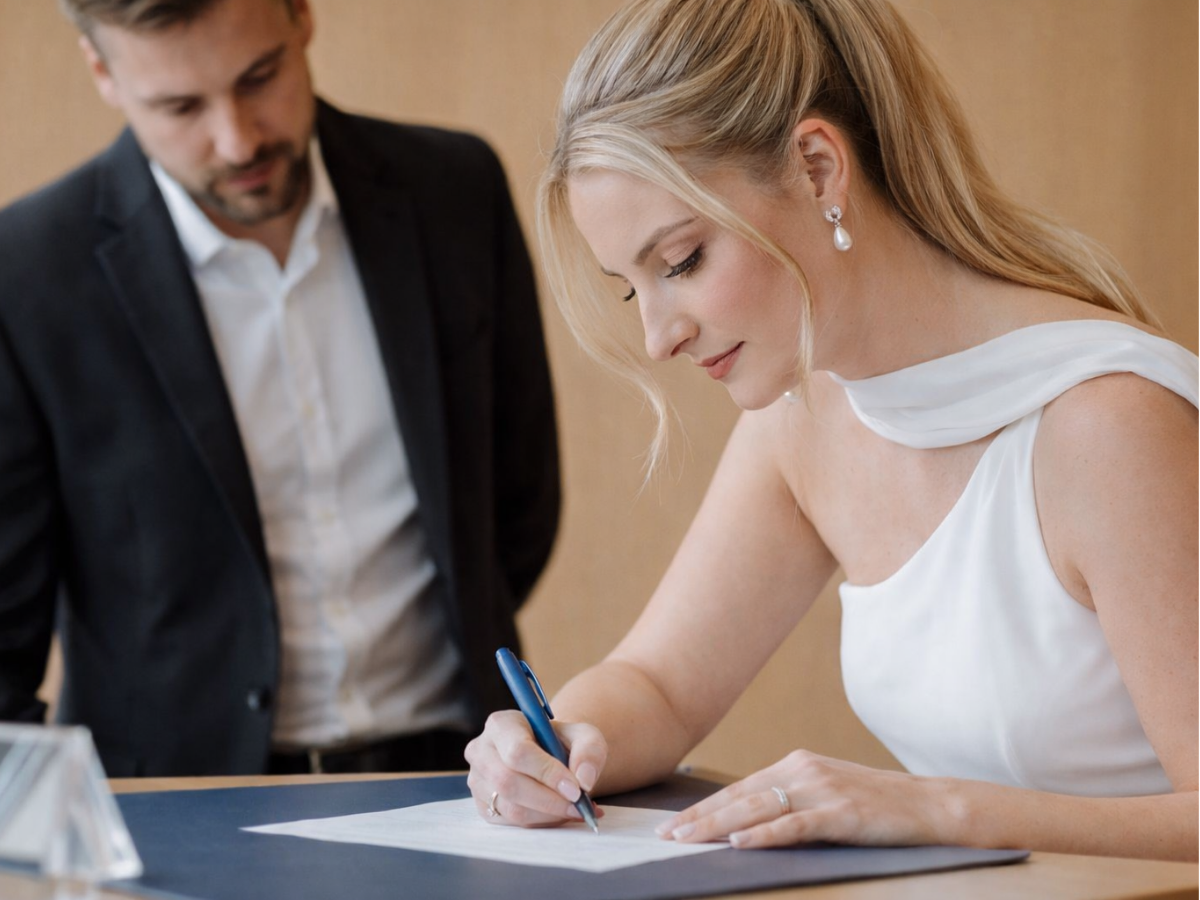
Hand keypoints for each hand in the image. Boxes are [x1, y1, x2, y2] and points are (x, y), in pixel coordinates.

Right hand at [464, 710, 607, 826]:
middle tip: (579, 806)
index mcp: (502, 724)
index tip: (576, 788)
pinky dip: (541, 823)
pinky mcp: (483, 805)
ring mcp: (478, 780)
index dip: (547, 772)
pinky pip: (511, 823)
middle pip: (509, 782)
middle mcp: (481, 751)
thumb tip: (584, 780)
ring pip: (510, 808)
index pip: (518, 751)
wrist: (548, 755)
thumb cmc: (561, 742)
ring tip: (576, 810)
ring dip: (548, 815)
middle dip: (549, 800)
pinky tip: (560, 814)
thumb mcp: (583, 735)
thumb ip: (589, 750)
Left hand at [657, 750, 949, 848]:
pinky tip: (740, 843)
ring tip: (689, 840)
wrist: (932, 805)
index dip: (704, 806)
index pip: (738, 788)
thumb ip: (791, 800)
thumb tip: (747, 822)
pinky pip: (794, 825)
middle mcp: (803, 770)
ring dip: (718, 826)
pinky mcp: (841, 813)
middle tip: (667, 835)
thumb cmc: (877, 805)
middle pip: (740, 796)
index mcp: (796, 763)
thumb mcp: (827, 793)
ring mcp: (822, 789)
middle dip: (700, 817)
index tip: (674, 823)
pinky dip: (764, 835)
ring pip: (758, 808)